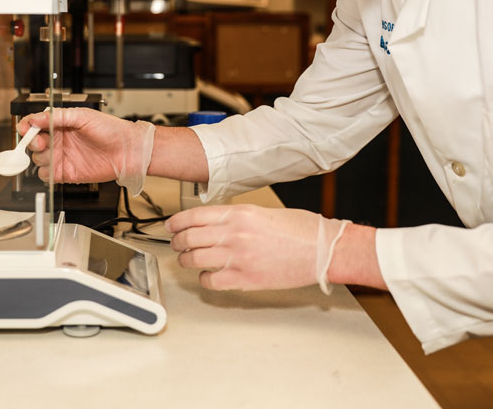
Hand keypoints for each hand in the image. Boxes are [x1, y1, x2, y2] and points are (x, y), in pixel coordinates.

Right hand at [18, 107, 154, 194]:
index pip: (35, 124)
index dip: (27, 126)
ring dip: (40, 157)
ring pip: (37, 160)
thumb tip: (37, 118)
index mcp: (61, 124)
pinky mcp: (66, 173)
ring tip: (52, 153)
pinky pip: (46, 176)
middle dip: (32, 142)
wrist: (127, 150)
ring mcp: (61, 157)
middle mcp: (59, 141)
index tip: (25, 129)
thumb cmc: (111, 130)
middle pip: (33, 143)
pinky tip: (54, 167)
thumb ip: (58, 117)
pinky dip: (45, 173)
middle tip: (41, 141)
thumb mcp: (83, 116)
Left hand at [165, 204, 348, 292]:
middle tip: (176, 245)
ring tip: (187, 260)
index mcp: (239, 213)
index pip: (194, 216)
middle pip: (189, 237)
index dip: (176, 222)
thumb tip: (213, 224)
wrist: (323, 250)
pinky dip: (204, 279)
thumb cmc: (300, 230)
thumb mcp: (263, 212)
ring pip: (195, 259)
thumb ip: (236, 217)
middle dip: (177, 242)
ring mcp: (239, 257)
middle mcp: (235, 233)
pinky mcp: (246, 278)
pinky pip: (211, 280)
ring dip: (186, 260)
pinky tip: (209, 276)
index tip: (170, 226)